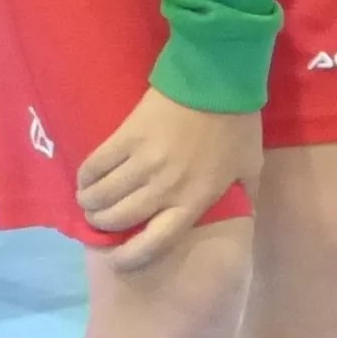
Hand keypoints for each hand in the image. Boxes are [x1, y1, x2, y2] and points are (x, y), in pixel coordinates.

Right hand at [79, 87, 260, 263]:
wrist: (220, 78)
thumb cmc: (238, 124)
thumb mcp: (251, 167)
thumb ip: (246, 196)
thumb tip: (245, 218)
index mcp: (195, 199)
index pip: (155, 242)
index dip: (130, 257)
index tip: (117, 259)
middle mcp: (165, 188)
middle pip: (119, 219)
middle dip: (103, 224)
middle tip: (100, 217)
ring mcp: (143, 163)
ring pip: (102, 196)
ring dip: (89, 202)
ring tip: (89, 200)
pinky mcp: (126, 138)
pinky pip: (95, 167)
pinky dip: (85, 177)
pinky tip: (85, 179)